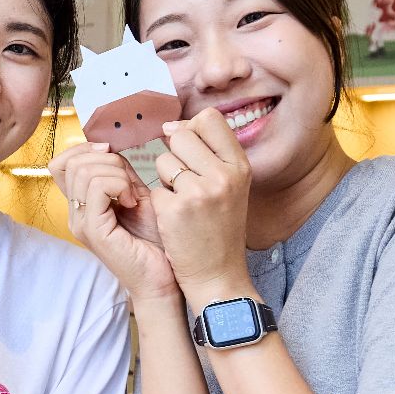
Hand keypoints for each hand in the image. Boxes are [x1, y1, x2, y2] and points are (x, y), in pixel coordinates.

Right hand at [50, 142, 176, 301]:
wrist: (163, 278)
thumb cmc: (154, 242)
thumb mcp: (136, 196)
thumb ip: (120, 174)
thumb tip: (110, 148)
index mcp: (81, 205)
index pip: (62, 163)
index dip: (85, 149)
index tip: (113, 155)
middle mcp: (75, 214)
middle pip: (73, 162)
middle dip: (107, 159)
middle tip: (130, 182)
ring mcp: (81, 223)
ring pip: (85, 171)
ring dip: (117, 173)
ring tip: (133, 195)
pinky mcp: (93, 230)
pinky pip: (98, 187)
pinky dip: (120, 184)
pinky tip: (133, 202)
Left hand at [153, 110, 253, 295]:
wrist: (218, 274)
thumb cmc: (220, 228)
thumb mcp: (229, 186)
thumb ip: (209, 154)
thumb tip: (171, 127)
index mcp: (240, 166)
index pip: (210, 118)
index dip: (191, 128)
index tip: (187, 148)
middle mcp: (223, 175)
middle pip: (181, 135)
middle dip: (175, 155)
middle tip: (184, 182)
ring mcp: (199, 192)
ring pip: (163, 161)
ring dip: (165, 180)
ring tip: (182, 203)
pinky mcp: (175, 210)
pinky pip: (154, 189)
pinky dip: (159, 204)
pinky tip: (174, 221)